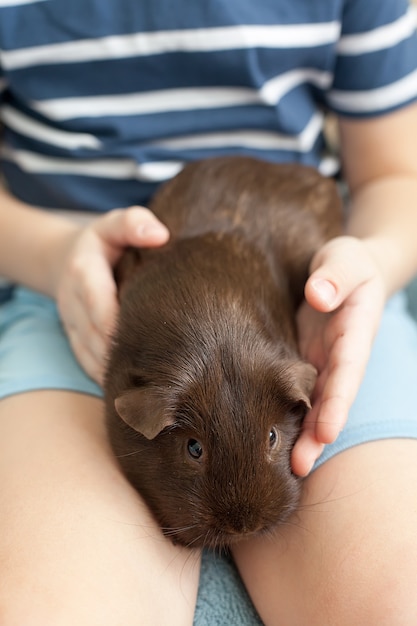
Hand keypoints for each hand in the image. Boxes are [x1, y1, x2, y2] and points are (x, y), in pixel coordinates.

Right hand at [53, 207, 168, 384]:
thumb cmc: (104, 242)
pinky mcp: (75, 341)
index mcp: (83, 272)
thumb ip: (134, 223)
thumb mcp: (115, 223)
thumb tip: (161, 236)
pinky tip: (137, 388)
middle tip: (166, 368)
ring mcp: (71, 325)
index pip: (100, 305)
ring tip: (155, 384)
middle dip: (127, 353)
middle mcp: (72, 303)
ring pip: (91, 357)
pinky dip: (109, 377)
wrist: (67, 260)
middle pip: (97, 337)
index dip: (122, 326)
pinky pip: (88, 364)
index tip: (154, 338)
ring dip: (119, 371)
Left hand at [291, 236, 385, 476]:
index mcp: (356, 332)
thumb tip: (318, 295)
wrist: (343, 270)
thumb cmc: (347, 262)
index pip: (348, 370)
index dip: (338, 401)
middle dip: (319, 434)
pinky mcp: (304, 361)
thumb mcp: (346, 258)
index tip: (327, 430)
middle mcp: (341, 355)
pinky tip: (269, 438)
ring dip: (304, 435)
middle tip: (300, 465)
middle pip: (332, 399)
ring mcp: (323, 362)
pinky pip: (296, 392)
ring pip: (315, 403)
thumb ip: (335, 275)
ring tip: (289, 468)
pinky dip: (287, 415)